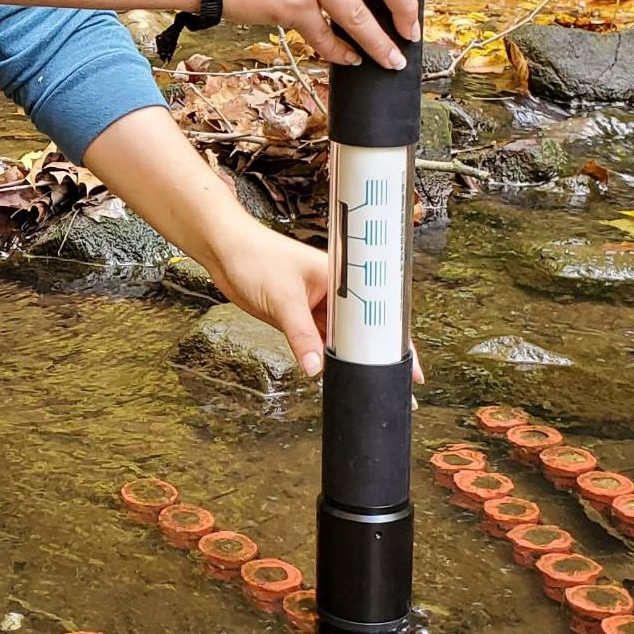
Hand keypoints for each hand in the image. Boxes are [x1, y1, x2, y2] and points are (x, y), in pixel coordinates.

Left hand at [198, 213, 425, 384]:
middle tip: (391, 382)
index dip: (394, 339)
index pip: (378, 309)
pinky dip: (324, 357)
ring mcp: (317, 305)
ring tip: (365, 382)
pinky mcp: (299, 317)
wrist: (224, 251)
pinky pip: (318, 342)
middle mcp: (335, 292)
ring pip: (339, 339)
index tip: (409, 365)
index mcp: (342, 276)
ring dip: (348, 358)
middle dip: (374, 354)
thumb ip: (301, 335)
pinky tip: (332, 373)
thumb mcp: (283, 298)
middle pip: (362, 329)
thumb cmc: (254, 256)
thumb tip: (316, 369)